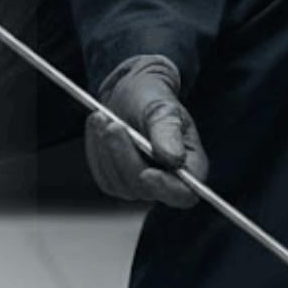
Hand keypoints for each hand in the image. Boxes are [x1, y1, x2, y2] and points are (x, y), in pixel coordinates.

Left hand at [84, 55, 207, 208]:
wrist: (130, 94)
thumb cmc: (152, 99)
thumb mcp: (162, 107)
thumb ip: (168, 131)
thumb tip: (174, 159)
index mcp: (191, 165)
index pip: (183, 193)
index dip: (165, 189)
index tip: (146, 173)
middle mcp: (167, 182)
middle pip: (144, 188)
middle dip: (125, 155)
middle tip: (113, 124)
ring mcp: (141, 185)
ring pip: (120, 183)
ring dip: (107, 149)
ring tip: (103, 117)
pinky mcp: (117, 181)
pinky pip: (103, 175)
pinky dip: (97, 150)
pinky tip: (99, 128)